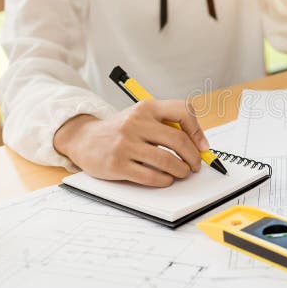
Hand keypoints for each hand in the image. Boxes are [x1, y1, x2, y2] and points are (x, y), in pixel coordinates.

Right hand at [53, 100, 207, 186]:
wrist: (83, 138)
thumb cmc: (121, 129)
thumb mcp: (142, 116)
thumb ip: (166, 124)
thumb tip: (198, 144)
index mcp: (146, 107)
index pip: (182, 111)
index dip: (198, 130)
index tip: (203, 146)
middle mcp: (136, 122)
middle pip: (178, 140)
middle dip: (193, 157)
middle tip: (195, 165)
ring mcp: (125, 143)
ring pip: (167, 161)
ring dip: (181, 170)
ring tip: (182, 172)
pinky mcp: (117, 164)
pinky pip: (151, 176)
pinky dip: (164, 180)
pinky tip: (166, 179)